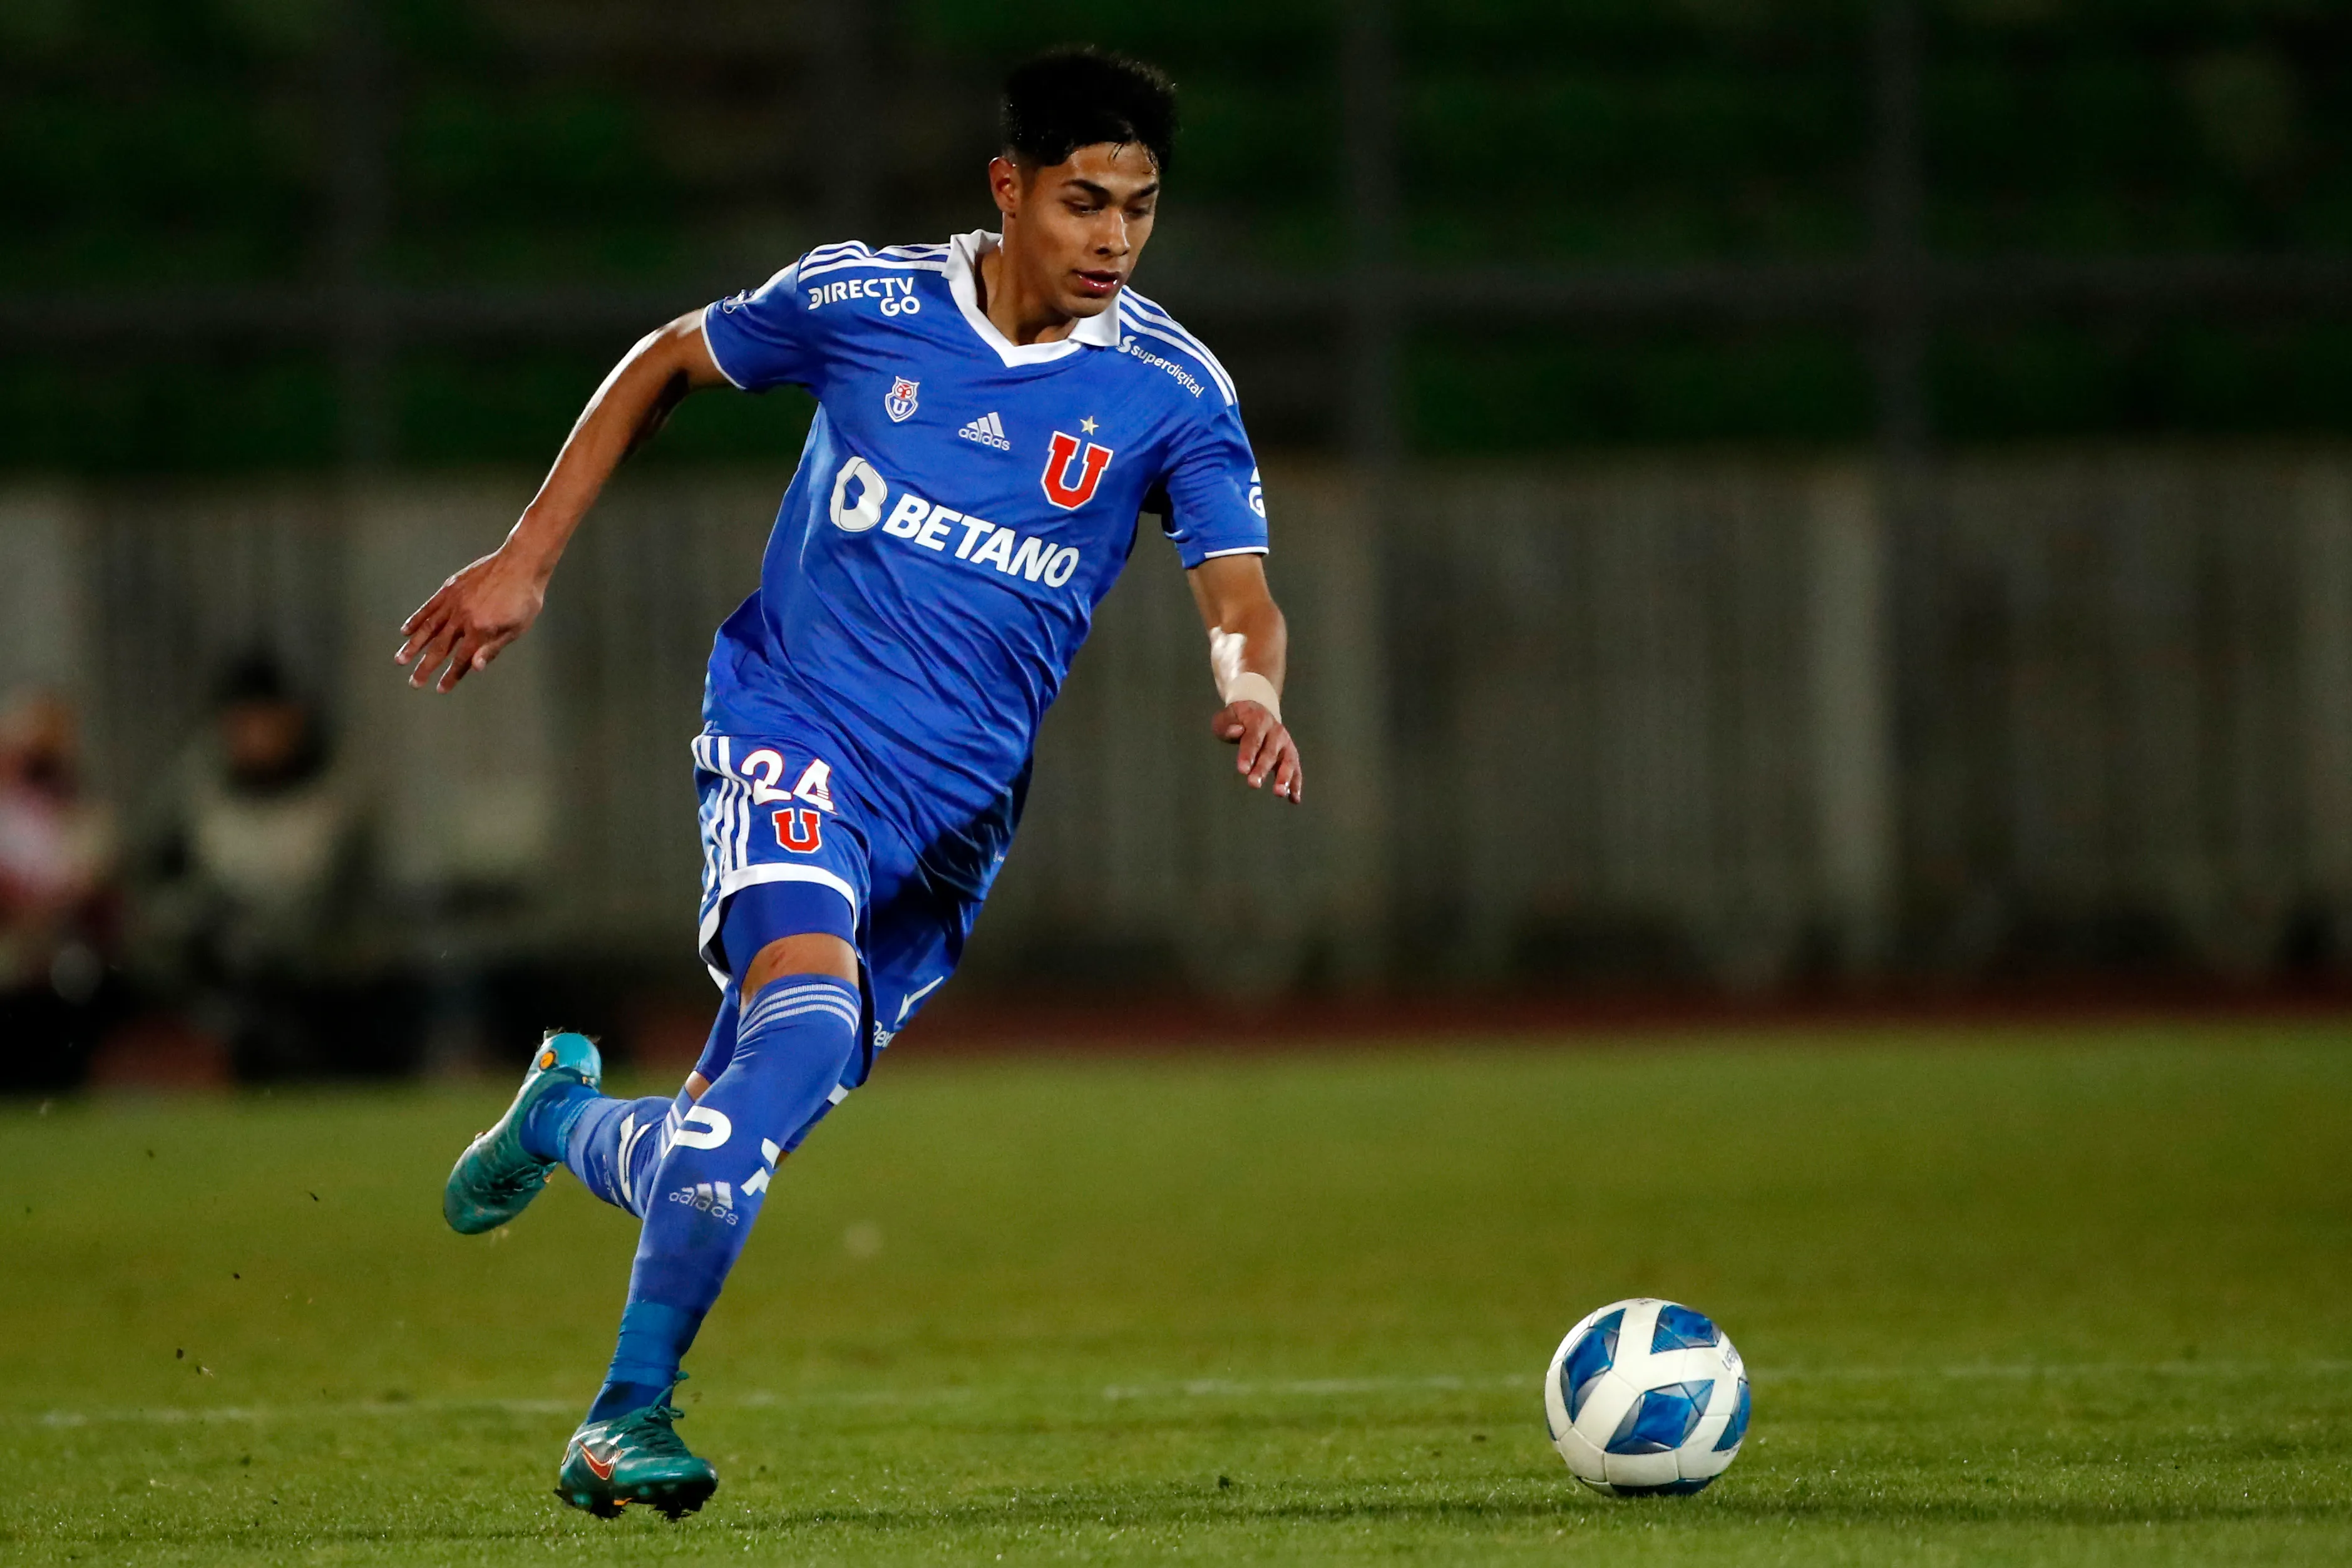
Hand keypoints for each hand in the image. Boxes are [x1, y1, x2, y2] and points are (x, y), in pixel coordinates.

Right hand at [394, 547, 547, 692]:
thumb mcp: (516, 628)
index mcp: (480, 630)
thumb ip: (493, 648)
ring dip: (413, 646)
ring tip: (400, 659)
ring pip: (429, 628)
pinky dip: (416, 619)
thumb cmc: (525, 598)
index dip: (451, 676)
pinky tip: (405, 630)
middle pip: (440, 648)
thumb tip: (476, 667)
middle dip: (425, 667)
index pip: (461, 660)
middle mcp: (462, 618)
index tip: (440, 689)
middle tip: (414, 682)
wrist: (521, 564)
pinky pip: (429, 606)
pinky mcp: (450, 588)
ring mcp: (454, 602)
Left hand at [1212, 700, 1301, 802]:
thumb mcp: (1226, 718)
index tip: (1242, 770)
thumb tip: (1236, 731)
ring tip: (1280, 793)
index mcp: (1259, 720)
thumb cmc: (1237, 720)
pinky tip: (1294, 799)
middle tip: (1253, 784)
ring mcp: (1286, 743)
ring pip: (1288, 761)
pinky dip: (1296, 785)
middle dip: (1262, 769)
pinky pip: (1296, 770)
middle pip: (1270, 752)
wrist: (1258, 712)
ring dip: (1285, 777)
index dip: (1248, 754)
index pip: (1253, 738)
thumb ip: (1228, 726)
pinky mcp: (1291, 755)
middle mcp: (1276, 731)